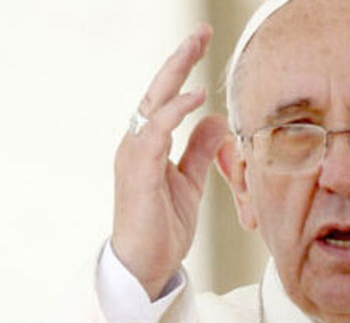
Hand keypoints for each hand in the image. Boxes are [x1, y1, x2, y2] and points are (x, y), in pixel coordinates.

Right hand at [112, 24, 229, 299]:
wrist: (145, 264)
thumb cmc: (164, 225)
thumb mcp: (189, 181)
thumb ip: (200, 150)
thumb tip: (215, 119)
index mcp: (149, 144)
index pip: (166, 98)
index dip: (183, 70)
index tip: (204, 44)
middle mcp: (137, 143)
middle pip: (156, 90)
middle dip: (179, 59)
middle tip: (201, 31)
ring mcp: (134, 155)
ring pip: (151, 103)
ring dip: (174, 74)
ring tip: (196, 47)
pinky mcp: (137, 171)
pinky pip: (154, 133)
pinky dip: (173, 113)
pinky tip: (194, 98)